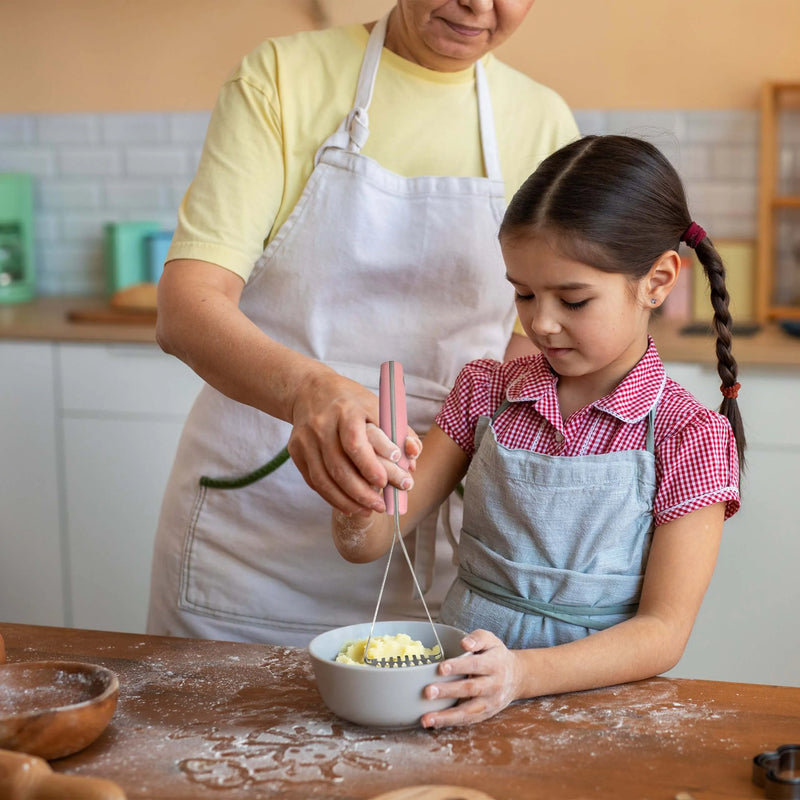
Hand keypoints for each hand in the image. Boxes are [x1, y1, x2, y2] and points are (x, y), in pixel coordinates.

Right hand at [287, 368, 420, 514]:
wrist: (311, 391)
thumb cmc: (353, 403)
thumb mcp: (379, 407)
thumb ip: (400, 433)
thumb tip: (413, 461)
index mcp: (347, 410)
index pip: (355, 442)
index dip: (369, 465)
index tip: (385, 482)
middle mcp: (322, 424)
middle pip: (338, 466)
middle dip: (361, 492)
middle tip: (381, 506)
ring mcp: (306, 439)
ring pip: (324, 479)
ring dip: (347, 501)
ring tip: (367, 510)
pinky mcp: (296, 451)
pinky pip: (314, 481)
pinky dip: (332, 497)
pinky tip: (349, 506)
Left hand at [420, 629, 522, 728]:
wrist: (516, 677)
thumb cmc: (497, 656)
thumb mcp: (491, 640)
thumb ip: (477, 638)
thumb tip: (464, 644)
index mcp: (494, 664)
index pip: (475, 665)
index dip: (458, 666)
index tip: (441, 668)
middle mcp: (493, 685)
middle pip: (470, 689)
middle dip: (448, 691)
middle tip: (428, 692)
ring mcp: (490, 702)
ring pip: (468, 712)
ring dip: (446, 716)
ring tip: (427, 719)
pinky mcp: (485, 714)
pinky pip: (468, 721)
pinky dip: (450, 723)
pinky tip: (434, 722)